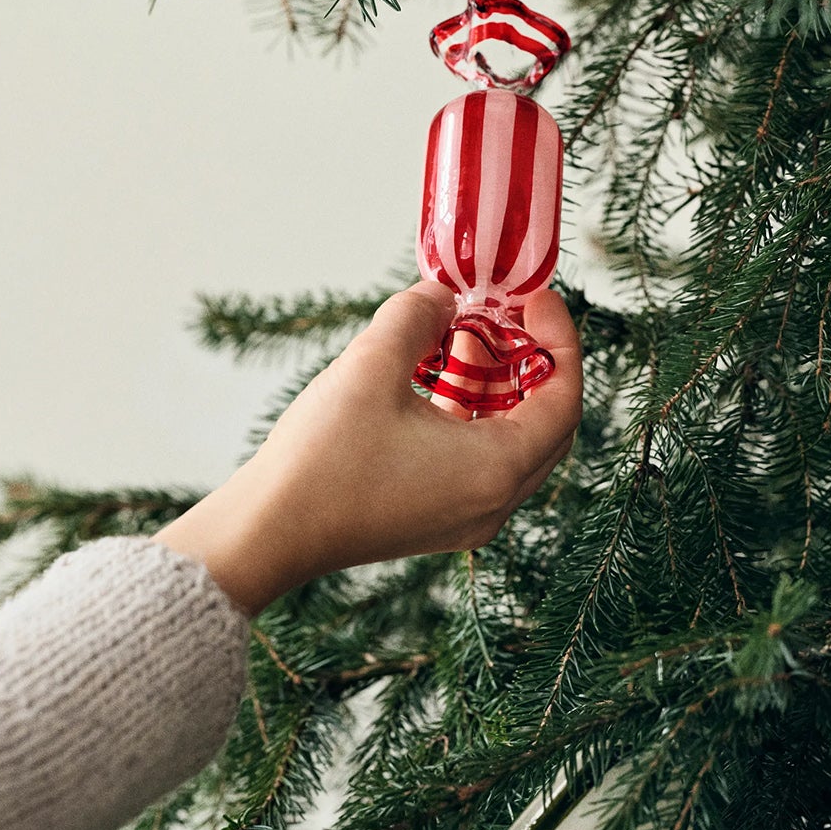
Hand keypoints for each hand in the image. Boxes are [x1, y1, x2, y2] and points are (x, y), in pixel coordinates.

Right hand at [154, 283, 580, 614]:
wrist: (266, 534)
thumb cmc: (323, 456)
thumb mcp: (373, 363)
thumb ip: (420, 315)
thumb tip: (444, 295)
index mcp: (497, 469)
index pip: (564, 398)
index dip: (559, 338)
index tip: (535, 295)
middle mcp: (495, 502)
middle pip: (549, 422)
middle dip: (533, 359)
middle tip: (507, 311)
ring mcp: (467, 518)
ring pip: (515, 440)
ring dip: (500, 384)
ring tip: (466, 332)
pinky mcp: (437, 519)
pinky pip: (482, 459)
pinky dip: (474, 413)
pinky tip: (436, 372)